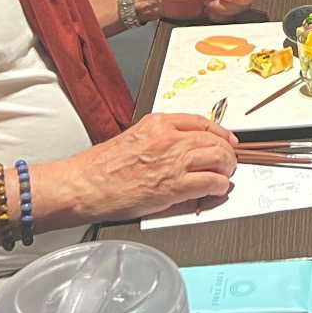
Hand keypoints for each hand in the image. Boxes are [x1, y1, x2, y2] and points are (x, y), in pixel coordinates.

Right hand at [56, 112, 239, 223]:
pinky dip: (219, 187)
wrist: (83, 185)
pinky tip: (216, 190)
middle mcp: (169, 138)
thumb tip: (180, 149)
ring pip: (218, 159)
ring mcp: (174, 161)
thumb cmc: (99, 168)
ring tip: (224, 176)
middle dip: (226, 153)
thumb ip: (159, 139)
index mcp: (158, 123)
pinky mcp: (175, 186)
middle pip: (214, 140)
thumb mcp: (133, 138)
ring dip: (226, 169)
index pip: (201, 122)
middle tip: (228, 162)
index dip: (220, 132)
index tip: (226, 139)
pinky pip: (211, 182)